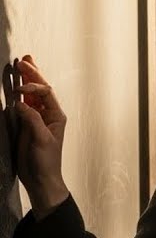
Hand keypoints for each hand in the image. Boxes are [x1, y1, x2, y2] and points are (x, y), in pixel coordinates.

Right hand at [12, 57, 68, 216]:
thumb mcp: (40, 139)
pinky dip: (20, 93)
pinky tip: (16, 85)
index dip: (32, 86)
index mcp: (56, 115)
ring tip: (22, 64)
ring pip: (32, 94)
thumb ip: (32, 119)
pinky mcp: (27, 125)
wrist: (40, 178)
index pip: (45, 93)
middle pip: (40, 89)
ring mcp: (37, 118)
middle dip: (32, 73)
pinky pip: (23, 105)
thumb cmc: (45, 161)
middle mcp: (48, 114)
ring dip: (27, 79)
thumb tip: (20, 104)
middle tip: (23, 59)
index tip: (18, 91)